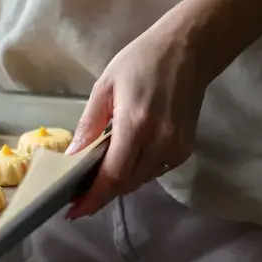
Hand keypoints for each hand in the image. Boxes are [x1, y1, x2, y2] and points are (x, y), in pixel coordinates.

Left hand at [65, 15, 209, 218]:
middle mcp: (160, 142)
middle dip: (100, 193)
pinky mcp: (185, 149)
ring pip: (140, 180)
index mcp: (136, 125)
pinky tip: (122, 160)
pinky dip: (135, 171)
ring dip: (117, 182)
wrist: (189, 50)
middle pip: (126, 184)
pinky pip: (154, 171)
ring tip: (94, 177)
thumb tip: (72, 157)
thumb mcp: (105, 87)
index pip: (113, 176)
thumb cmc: (141, 61)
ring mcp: (177, 148)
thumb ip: (89, 125)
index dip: (93, 197)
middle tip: (77, 193)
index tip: (73, 211)